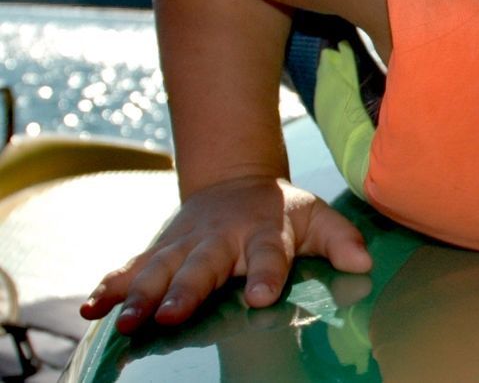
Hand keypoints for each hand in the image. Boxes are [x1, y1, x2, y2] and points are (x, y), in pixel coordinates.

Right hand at [79, 175, 372, 333]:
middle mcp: (220, 240)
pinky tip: (91, 306)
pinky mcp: (159, 252)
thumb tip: (364, 263)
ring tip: (124, 320)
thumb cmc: (280, 212)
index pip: (269, 254)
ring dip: (139, 294)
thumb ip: (340, 239)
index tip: (262, 297)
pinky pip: (130, 269)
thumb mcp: (315, 218)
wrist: (233, 182)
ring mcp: (184, 245)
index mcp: (263, 232)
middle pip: (201, 267)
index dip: (267, 274)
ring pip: (158, 270)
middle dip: (184, 290)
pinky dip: (110, 286)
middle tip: (169, 314)